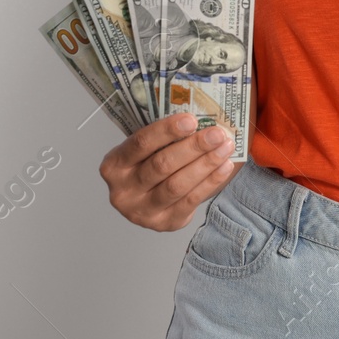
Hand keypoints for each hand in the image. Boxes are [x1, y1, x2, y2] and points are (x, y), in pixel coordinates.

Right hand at [99, 114, 240, 230]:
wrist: (149, 200)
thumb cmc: (149, 164)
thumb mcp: (146, 150)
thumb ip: (163, 136)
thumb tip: (200, 114)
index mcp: (114, 165)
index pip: (140, 143)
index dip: (167, 131)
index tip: (191, 119)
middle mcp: (123, 191)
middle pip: (162, 165)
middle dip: (193, 147)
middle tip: (216, 133)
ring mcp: (142, 211)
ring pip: (177, 185)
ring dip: (205, 164)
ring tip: (225, 147)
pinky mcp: (163, 223)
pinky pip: (190, 201)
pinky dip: (210, 181)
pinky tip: (224, 166)